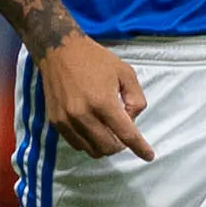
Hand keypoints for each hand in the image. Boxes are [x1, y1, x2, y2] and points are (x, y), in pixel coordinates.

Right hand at [36, 33, 153, 159]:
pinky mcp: (56, 122)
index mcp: (103, 102)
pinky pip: (77, 144)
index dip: (140, 148)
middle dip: (121, 145)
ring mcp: (67, 120)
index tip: (149, 156)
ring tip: (107, 129)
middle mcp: (83, 115)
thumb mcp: (126, 72)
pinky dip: (89, 142)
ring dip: (105, 146)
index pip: (126, 134)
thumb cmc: (95, 59)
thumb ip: (136, 99)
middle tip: (123, 132)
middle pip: (109, 147)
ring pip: (92, 150)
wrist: (59, 50)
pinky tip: (93, 128)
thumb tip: (132, 121)